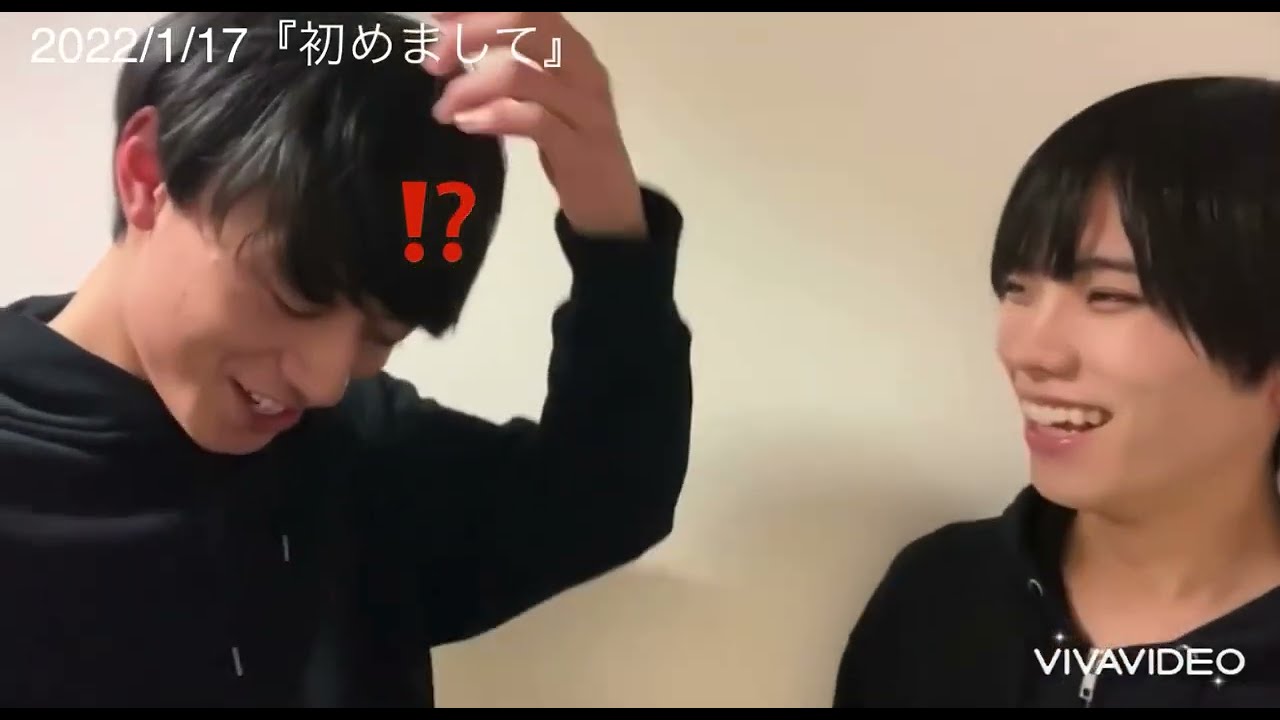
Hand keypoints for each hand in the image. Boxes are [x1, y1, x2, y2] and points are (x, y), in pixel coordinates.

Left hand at [425, 12, 647, 238]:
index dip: (477, 8)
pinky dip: (494, 118)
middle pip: (526, 22)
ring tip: (444, 109)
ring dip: (470, 87)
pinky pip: (533, 120)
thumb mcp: (541, 94)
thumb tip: (449, 39)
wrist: (610, 203)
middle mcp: (582, 66)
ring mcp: (585, 106)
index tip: (435, 15)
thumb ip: (508, 65)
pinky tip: (468, 124)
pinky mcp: (581, 147)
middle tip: (433, 62)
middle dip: (470, 34)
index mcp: (570, 46)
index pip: (527, 7)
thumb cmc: (568, 142)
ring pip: (521, 73)